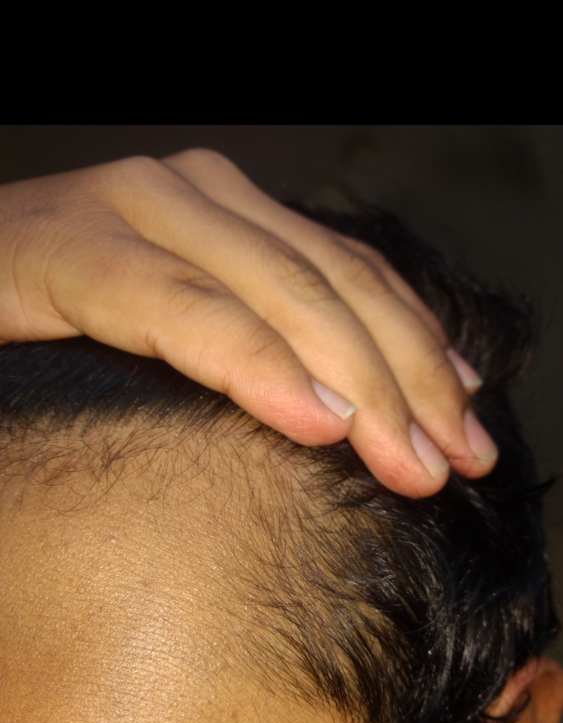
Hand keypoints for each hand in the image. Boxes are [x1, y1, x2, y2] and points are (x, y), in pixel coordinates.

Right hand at [0, 149, 496, 496]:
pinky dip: (256, 367)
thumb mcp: (180, 333)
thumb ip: (263, 349)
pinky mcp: (78, 251)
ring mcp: (136, 210)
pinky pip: (187, 313)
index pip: (354, 275)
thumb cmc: (60, 325)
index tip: (469, 424)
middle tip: (454, 461)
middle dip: (408, 379)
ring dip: (358, 385)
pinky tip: (312, 422)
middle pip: (336, 286)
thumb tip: (353, 411)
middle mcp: (194, 194)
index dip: (423, 349)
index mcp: (229, 211)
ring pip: (281, 295)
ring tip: (406, 461)